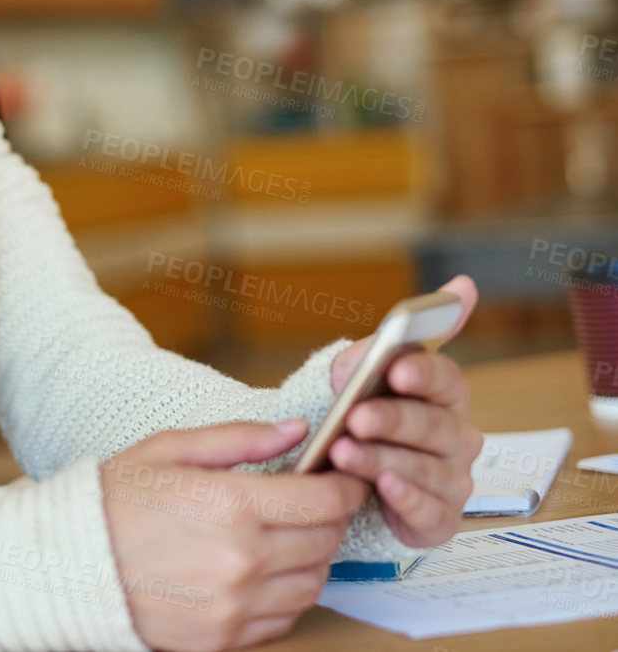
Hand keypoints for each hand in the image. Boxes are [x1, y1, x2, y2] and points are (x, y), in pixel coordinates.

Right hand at [101, 419, 367, 650]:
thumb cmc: (115, 498)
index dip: (345, 486)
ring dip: (311, 558)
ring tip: (284, 537)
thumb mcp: (170, 449)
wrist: (69, 562)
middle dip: (329, 518)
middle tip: (311, 503)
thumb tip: (299, 430)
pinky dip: (286, 595)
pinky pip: (285, 619)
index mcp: (231, 505)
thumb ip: (240, 438)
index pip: (325, 500)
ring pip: (313, 584)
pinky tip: (260, 572)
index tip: (343, 478)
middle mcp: (242, 560)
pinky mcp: (224, 639)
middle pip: (326, 542)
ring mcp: (235, 606)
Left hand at [327, 275, 482, 547]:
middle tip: (355, 417)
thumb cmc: (363, 411)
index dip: (424, 373)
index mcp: (443, 395)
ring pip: (427, 470)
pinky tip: (382, 488)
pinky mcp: (437, 518)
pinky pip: (430, 513)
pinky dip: (406, 500)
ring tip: (343, 452)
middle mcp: (456, 437)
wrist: (343, 466)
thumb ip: (397, 337)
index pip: (446, 379)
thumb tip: (461, 286)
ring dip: (383, 460)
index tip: (396, 369)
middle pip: (434, 426)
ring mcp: (450, 479)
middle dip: (394, 421)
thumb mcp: (363, 371)